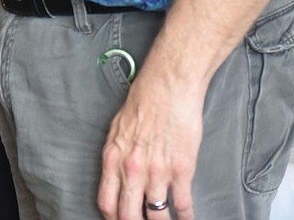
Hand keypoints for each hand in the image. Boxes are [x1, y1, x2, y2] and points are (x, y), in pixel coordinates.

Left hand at [97, 71, 203, 219]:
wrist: (168, 87)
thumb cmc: (143, 102)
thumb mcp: (117, 129)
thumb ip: (116, 155)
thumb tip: (116, 175)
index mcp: (113, 159)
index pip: (107, 203)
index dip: (114, 219)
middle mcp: (132, 170)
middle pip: (129, 216)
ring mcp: (157, 173)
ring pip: (157, 217)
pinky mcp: (181, 171)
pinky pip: (182, 206)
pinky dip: (186, 219)